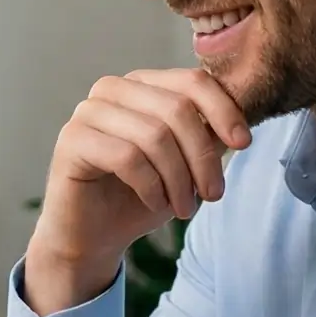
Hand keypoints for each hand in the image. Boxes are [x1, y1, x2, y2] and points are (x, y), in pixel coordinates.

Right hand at [26, 69, 249, 314]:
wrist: (95, 236)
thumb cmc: (142, 195)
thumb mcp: (186, 164)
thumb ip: (207, 136)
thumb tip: (239, 124)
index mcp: (142, 84)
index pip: (191, 81)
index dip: (223, 110)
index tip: (243, 143)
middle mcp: (112, 89)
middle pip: (177, 109)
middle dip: (202, 157)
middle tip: (214, 195)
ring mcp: (88, 112)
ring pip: (154, 135)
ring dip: (179, 179)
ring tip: (184, 208)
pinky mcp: (72, 141)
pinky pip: (127, 157)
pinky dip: (151, 186)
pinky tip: (155, 203)